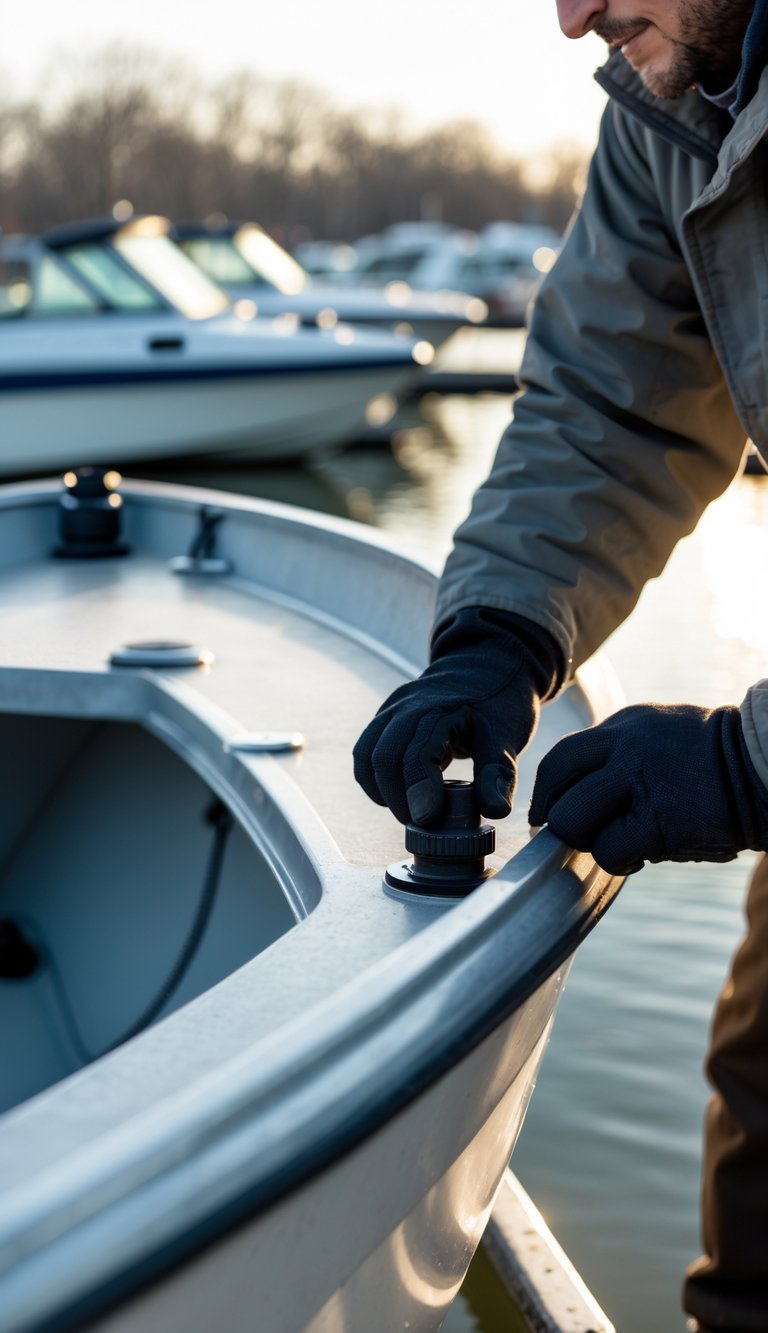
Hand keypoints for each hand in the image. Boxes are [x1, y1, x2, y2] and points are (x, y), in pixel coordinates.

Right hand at [353, 608, 559, 824]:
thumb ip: (499, 775)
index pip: (417, 753)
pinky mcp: (385, 717)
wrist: (484, 666)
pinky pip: (365, 750)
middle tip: (422, 823)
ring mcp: (392, 709)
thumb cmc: (497, 703)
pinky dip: (374, 779)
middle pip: (384, 756)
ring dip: (382, 790)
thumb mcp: (508, 738)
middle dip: (398, 798)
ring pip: (367, 754)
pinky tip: (395, 796)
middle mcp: (409, 706)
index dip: (418, 790)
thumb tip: (494, 812)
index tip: (427, 820)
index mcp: (441, 709)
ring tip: (408, 813)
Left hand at [529, 703, 767, 874]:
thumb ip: (621, 754)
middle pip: (557, 786)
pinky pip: (609, 851)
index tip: (546, 815)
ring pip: (573, 820)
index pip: (562, 757)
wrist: (765, 765)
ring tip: (623, 843)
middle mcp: (625, 746)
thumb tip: (581, 794)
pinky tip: (642, 856)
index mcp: (624, 726)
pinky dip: (618, 862)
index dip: (548, 791)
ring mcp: (641, 781)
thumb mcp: (662, 734)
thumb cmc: (717, 762)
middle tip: (580, 837)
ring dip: (590, 841)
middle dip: (561, 818)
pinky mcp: (660, 820)